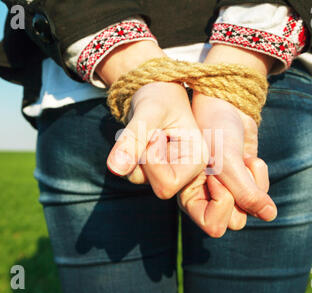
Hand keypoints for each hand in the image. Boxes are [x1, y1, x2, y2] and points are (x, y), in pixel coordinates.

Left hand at [106, 81, 207, 198]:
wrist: (153, 87)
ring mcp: (169, 171)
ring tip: (144, 131)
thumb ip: (133, 139)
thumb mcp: (149, 111)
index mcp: (197, 158)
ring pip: (137, 178)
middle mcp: (187, 170)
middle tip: (149, 133)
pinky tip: (139, 137)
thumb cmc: (160, 95)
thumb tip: (115, 169)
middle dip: (142, 159)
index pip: (168, 184)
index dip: (151, 162)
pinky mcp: (153, 169)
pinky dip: (126, 152)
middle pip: (155, 186)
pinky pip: (129, 170)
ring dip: (131, 153)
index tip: (155, 134)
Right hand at [190, 92, 276, 220]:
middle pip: (235, 221)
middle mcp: (207, 199)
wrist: (226, 104)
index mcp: (191, 197)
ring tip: (241, 159)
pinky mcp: (244, 181)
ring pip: (251, 209)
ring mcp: (227, 190)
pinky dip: (259, 174)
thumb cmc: (215, 129)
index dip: (222, 204)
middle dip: (241, 193)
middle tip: (233, 168)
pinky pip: (261, 193)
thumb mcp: (227, 162)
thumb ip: (246, 193)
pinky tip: (247, 156)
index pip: (214, 226)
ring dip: (253, 182)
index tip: (216, 176)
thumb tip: (271, 216)